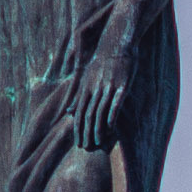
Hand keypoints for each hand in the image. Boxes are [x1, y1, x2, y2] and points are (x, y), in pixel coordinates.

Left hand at [69, 40, 131, 154]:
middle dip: (86, 133)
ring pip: (100, 112)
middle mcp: (95, 88)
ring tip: (98, 142)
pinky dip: (112, 117)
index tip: (79, 143)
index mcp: (85, 87)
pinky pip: (115, 104)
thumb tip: (69, 111)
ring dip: (98, 129)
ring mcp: (109, 87)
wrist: (117, 44)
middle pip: (88, 115)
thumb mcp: (86, 78)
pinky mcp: (122, 86)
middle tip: (86, 147)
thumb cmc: (101, 63)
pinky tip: (111, 128)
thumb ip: (78, 96)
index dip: (78, 129)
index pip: (79, 112)